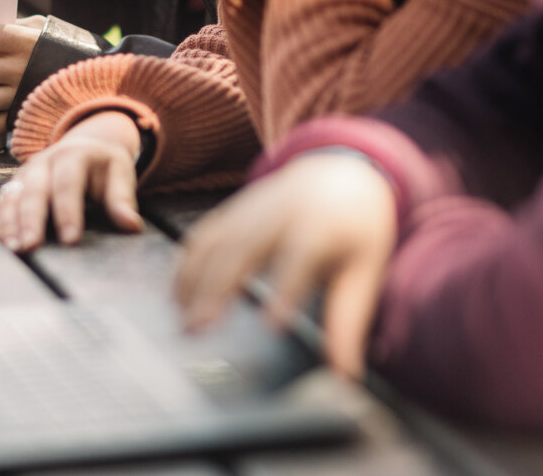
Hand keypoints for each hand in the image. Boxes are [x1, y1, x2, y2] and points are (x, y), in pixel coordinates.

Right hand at [0, 111, 145, 250]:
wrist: (85, 147)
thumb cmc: (104, 167)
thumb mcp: (119, 174)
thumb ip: (122, 200)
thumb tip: (132, 226)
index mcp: (74, 155)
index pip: (68, 183)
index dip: (68, 211)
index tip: (70, 240)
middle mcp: (44, 162)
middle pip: (35, 189)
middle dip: (31, 219)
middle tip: (31, 246)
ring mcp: (26, 173)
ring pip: (13, 196)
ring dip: (11, 223)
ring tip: (14, 248)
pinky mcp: (15, 186)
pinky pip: (3, 203)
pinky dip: (1, 222)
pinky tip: (4, 242)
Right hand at [174, 153, 398, 377]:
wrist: (341, 170)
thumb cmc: (356, 228)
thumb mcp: (364, 270)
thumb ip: (348, 321)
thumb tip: (346, 372)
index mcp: (319, 224)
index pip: (300, 255)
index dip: (285, 289)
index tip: (271, 326)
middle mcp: (280, 213)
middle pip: (242, 249)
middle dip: (217, 290)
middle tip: (200, 329)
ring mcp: (252, 208)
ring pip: (215, 243)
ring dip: (194, 280)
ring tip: (183, 319)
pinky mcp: (234, 210)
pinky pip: (203, 234)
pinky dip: (187, 263)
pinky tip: (177, 293)